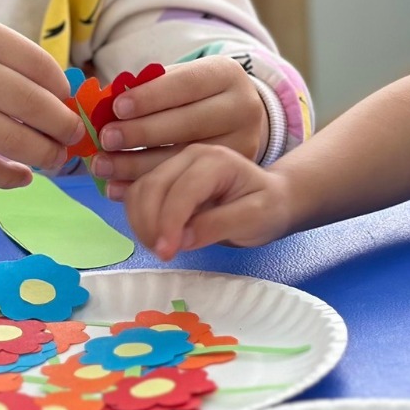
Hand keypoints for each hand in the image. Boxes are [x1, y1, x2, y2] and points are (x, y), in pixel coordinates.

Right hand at [0, 13, 83, 188]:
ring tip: (54, 158)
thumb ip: (3, 57)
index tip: (69, 103)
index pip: (39, 65)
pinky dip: (11, 176)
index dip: (62, 90)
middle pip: (34, 105)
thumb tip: (60, 95)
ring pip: (15, 140)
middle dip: (63, 126)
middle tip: (72, 136)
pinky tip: (23, 175)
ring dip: (45, 154)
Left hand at [90, 56, 267, 181]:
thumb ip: (148, 89)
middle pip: (189, 122)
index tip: (117, 107)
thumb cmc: (193, 96)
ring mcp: (243, 141)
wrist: (235, 118)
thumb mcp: (178, 81)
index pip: (187, 84)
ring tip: (103, 166)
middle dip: (142, 132)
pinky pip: (185, 181)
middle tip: (106, 139)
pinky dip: (147, 185)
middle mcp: (242, 107)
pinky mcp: (234, 171)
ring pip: (186, 156)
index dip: (151, 97)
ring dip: (138, 164)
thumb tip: (105, 105)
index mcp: (225, 74)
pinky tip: (118, 187)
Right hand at [116, 144, 294, 259]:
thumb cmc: (267, 208)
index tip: (167, 253)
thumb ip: (219, 226)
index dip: (169, 222)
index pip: (182, 189)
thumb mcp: (254, 219)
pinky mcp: (165, 178)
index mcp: (216, 160)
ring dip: (140, 222)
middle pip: (153, 186)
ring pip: (140, 190)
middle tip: (163, 254)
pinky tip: (155, 237)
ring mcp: (175, 165)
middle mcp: (191, 155)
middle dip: (149, 224)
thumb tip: (180, 239)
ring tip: (161, 248)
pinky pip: (138, 195)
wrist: (270, 200)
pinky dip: (138, 218)